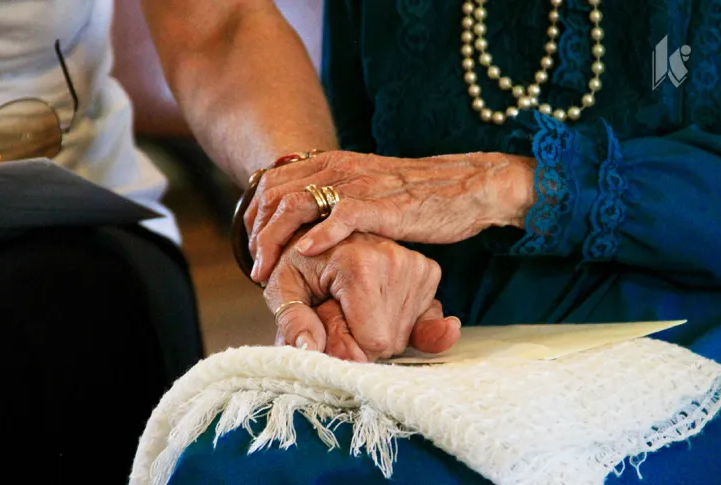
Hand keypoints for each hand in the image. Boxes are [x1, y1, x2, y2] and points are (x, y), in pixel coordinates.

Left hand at [245, 150, 534, 282]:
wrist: (469, 185)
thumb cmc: (421, 195)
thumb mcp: (370, 188)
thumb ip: (340, 197)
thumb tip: (312, 220)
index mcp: (333, 163)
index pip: (272, 182)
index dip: (254, 216)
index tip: (252, 248)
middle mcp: (339, 168)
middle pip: (274, 194)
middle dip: (255, 233)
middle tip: (255, 267)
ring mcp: (359, 184)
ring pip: (296, 204)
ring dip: (274, 240)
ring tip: (267, 271)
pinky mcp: (382, 204)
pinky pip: (340, 215)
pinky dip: (317, 235)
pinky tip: (303, 254)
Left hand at [264, 231, 460, 361]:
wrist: (322, 229)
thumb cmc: (299, 261)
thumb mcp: (282, 288)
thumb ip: (293, 320)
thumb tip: (310, 349)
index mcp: (359, 264)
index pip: (374, 341)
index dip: (349, 346)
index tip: (329, 323)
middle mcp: (395, 259)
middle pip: (390, 341)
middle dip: (362, 339)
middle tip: (340, 311)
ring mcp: (416, 263)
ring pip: (405, 334)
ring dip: (378, 329)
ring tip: (355, 303)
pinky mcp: (428, 270)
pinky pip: (422, 320)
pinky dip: (398, 321)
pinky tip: (377, 306)